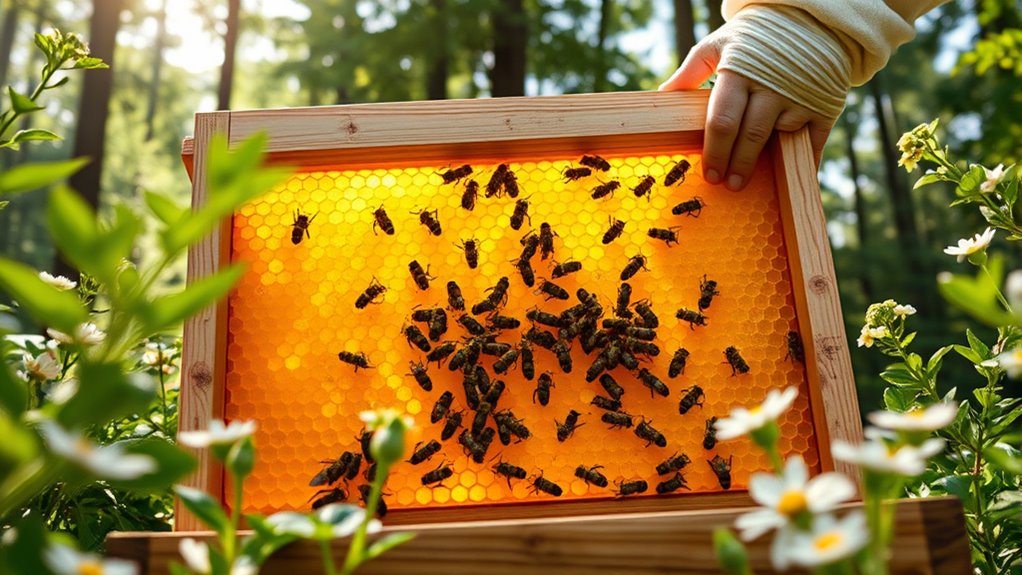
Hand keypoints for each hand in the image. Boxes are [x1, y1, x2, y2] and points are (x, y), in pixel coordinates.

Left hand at [660, 36, 836, 191]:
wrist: (812, 22)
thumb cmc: (757, 38)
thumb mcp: (721, 44)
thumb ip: (692, 70)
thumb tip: (664, 94)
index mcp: (741, 73)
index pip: (723, 119)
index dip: (715, 150)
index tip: (709, 174)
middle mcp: (772, 88)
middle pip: (750, 136)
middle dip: (736, 165)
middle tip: (727, 186)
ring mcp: (801, 99)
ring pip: (778, 141)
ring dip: (763, 166)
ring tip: (745, 182)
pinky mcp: (824, 108)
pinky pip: (812, 145)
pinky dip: (800, 165)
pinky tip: (785, 179)